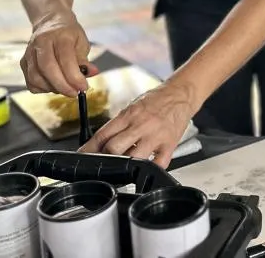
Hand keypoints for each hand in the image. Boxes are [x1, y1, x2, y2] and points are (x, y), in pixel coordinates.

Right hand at [20, 14, 98, 96]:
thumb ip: (84, 60)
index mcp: (59, 35)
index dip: (74, 76)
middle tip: (74, 93)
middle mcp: (41, 43)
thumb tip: (92, 73)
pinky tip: (53, 85)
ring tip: (65, 87)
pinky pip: (30, 82)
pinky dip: (42, 88)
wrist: (49, 22)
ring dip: (52, 88)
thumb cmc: (69, 34)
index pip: (65, 58)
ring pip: (36, 77)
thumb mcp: (81, 42)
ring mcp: (29, 52)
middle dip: (62, 86)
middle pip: (47, 68)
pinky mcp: (23, 62)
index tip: (83, 88)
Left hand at [79, 79, 195, 169]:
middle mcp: (141, 125)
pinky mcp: (170, 144)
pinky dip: (150, 171)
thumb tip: (101, 144)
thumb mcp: (132, 107)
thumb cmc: (156, 100)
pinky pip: (158, 165)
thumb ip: (119, 125)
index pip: (102, 135)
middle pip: (114, 148)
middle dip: (106, 158)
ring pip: (134, 158)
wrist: (181, 94)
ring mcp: (156, 136)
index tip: (83, 157)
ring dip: (126, 166)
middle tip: (104, 163)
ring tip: (124, 168)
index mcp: (129, 115)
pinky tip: (145, 170)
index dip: (89, 149)